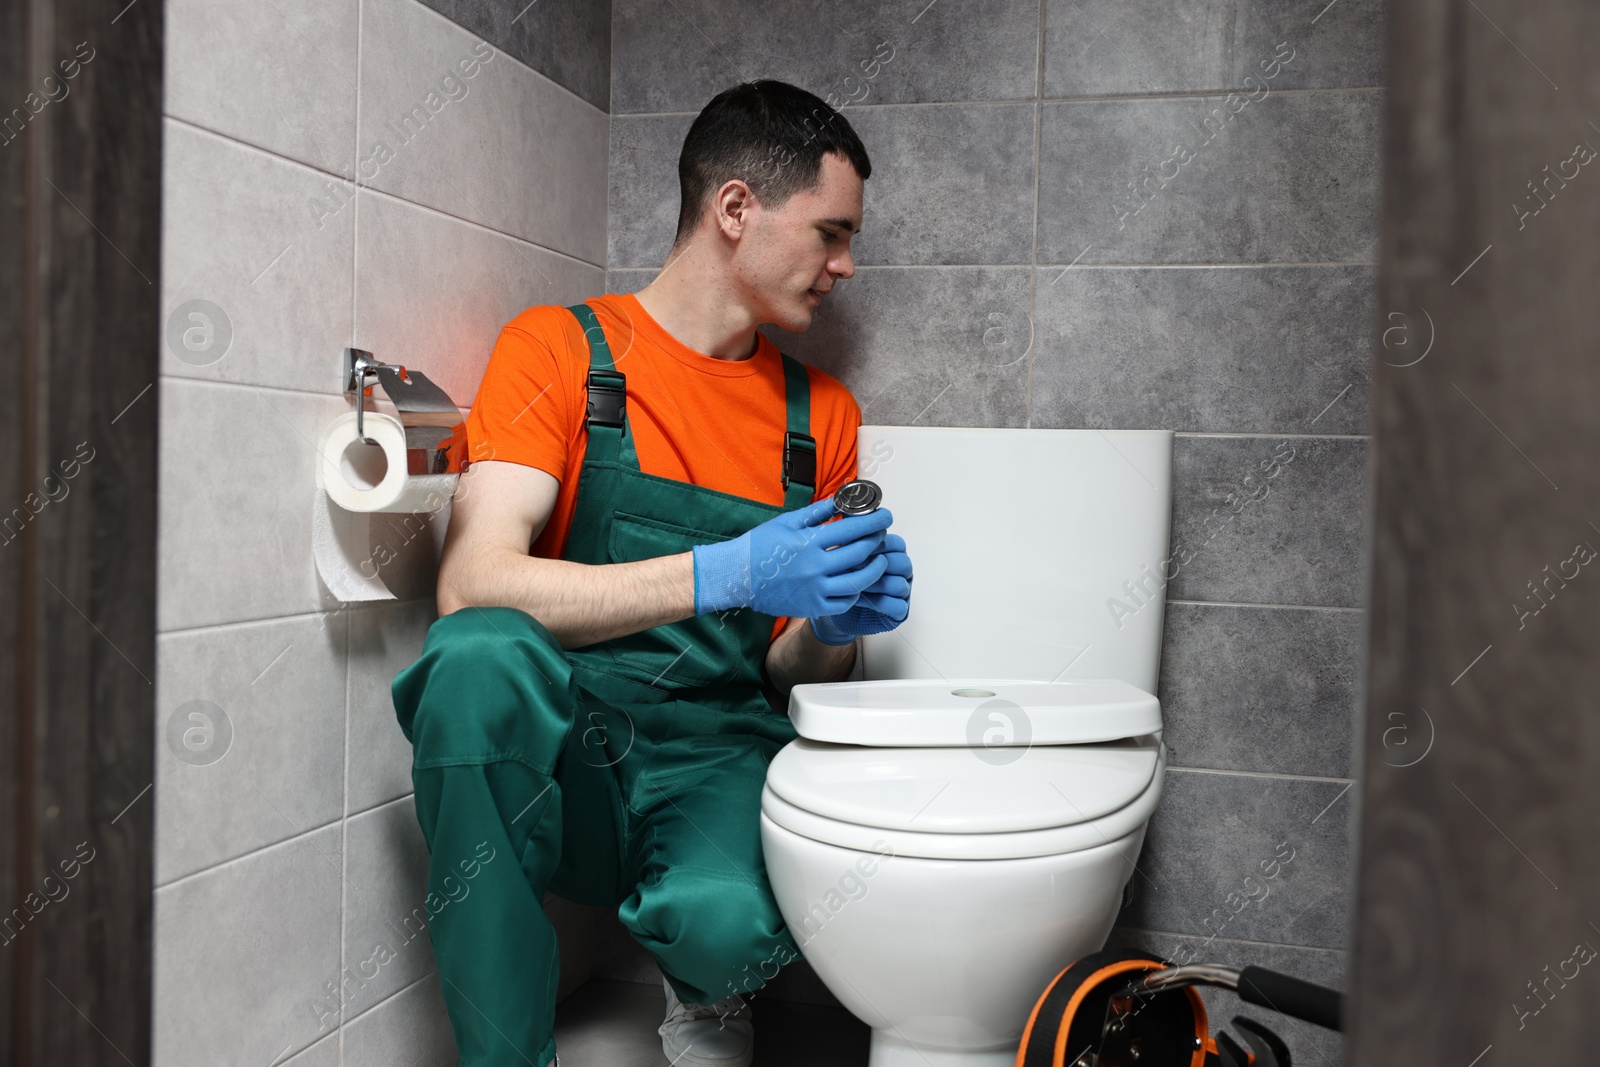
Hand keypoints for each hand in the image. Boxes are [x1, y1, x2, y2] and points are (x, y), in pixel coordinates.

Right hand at [693, 498, 892, 620]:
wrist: (738, 576)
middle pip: (860, 554)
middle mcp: (815, 567)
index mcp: (809, 542)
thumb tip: (842, 498)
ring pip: (858, 582)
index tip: (885, 516)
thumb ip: (818, 511)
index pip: (852, 529)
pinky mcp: (812, 607)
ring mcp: (815, 590)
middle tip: (882, 534)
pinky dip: (856, 592)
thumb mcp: (787, 522)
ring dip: (874, 569)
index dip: (874, 522)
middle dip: (877, 541)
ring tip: (879, 560)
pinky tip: (858, 583)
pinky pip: (844, 602)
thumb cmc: (760, 546)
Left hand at [809, 533, 911, 644]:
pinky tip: (860, 599)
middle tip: (853, 568)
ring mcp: (902, 589)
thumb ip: (848, 540)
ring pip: (900, 585)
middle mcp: (901, 569)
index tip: (855, 548)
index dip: (878, 546)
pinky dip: (879, 603)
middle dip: (876, 567)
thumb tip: (843, 532)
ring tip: (854, 584)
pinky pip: (898, 606)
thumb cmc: (838, 574)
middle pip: (903, 563)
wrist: (833, 603)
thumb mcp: (841, 553)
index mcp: (892, 550)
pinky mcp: (899, 610)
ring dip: (876, 585)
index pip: (897, 543)